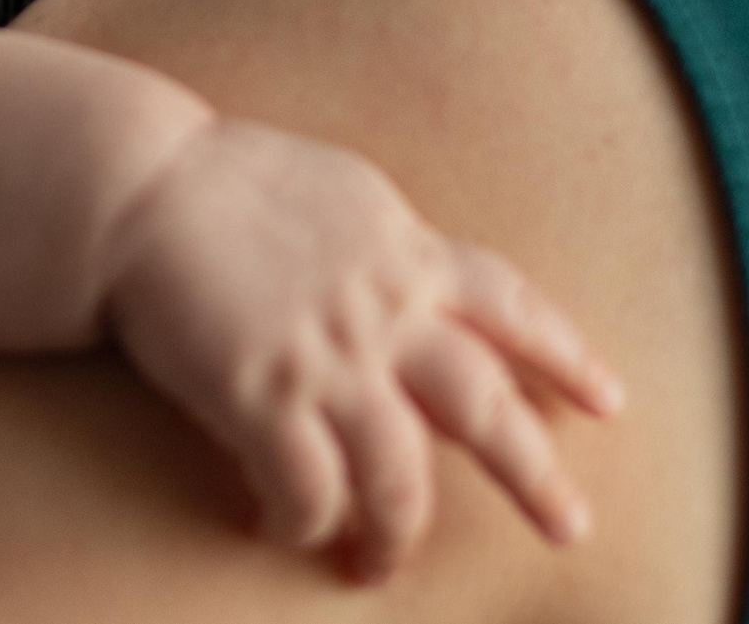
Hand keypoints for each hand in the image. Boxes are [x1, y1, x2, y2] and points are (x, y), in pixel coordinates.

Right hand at [98, 117, 622, 580]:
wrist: (140, 184)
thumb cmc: (227, 179)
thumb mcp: (342, 193)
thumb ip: (390, 247)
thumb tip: (420, 279)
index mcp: (407, 251)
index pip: (511, 304)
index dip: (564, 354)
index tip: (609, 401)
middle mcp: (383, 308)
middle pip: (483, 405)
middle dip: (535, 472)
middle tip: (571, 526)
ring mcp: (325, 357)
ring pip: (399, 475)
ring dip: (397, 533)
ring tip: (379, 569)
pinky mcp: (260, 397)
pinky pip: (305, 490)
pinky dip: (302, 521)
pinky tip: (286, 531)